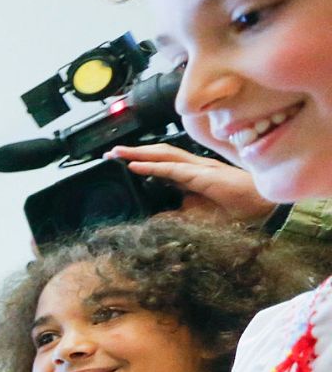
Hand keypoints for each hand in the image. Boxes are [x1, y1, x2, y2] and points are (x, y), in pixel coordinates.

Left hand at [110, 143, 278, 225]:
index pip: (161, 163)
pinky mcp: (203, 176)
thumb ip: (174, 215)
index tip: (118, 162)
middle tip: (110, 153)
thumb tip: (153, 219)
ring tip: (117, 154)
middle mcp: (193, 167)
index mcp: (191, 175)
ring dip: (138, 153)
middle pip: (159, 154)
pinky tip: (136, 165)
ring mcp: (198, 169)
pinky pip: (173, 169)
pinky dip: (152, 166)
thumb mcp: (193, 217)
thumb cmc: (234, 211)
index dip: (140, 160)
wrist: (261, 211)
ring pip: (163, 156)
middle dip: (133, 152)